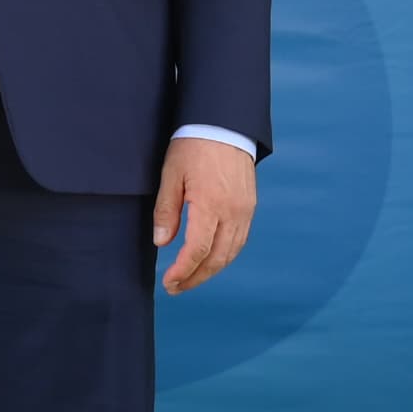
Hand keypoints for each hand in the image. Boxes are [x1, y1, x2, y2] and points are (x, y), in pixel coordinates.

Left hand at [153, 136, 256, 292]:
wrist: (225, 123)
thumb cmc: (193, 145)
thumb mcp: (171, 174)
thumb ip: (166, 211)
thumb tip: (162, 243)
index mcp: (210, 204)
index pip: (197, 250)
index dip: (183, 271)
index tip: (169, 283)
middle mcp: (233, 212)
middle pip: (217, 258)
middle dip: (196, 277)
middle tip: (176, 287)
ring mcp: (245, 210)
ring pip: (231, 253)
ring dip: (211, 270)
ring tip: (191, 278)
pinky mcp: (250, 206)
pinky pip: (240, 240)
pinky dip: (225, 256)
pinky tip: (211, 260)